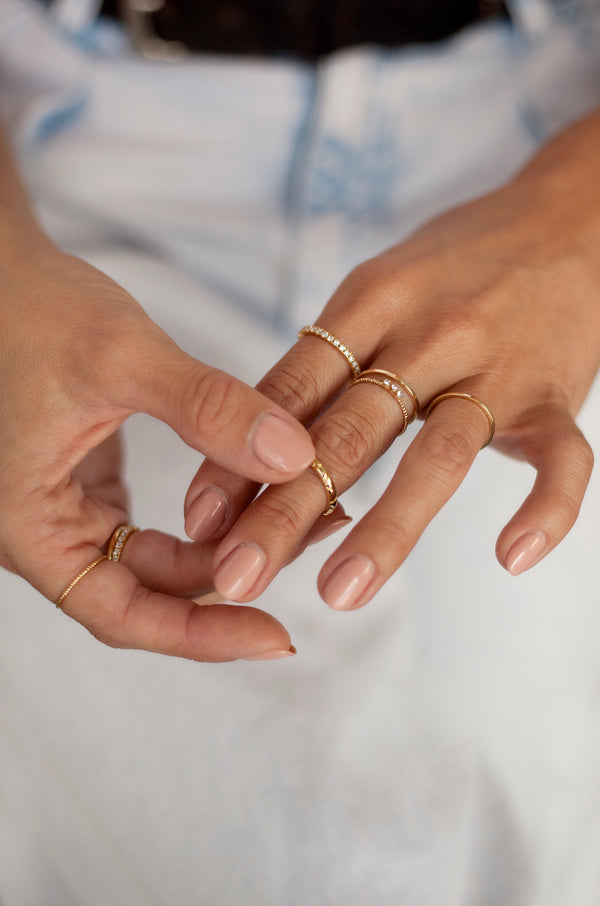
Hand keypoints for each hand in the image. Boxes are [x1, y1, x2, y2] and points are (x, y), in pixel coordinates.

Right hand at [0, 238, 313, 659]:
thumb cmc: (27, 307)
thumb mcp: (120, 354)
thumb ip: (206, 407)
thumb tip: (294, 457)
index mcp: (29, 526)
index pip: (121, 615)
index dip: (202, 637)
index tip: (278, 637)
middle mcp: (44, 532)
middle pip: (150, 593)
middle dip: (235, 576)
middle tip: (316, 538)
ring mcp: (67, 512)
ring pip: (160, 562)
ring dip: (230, 543)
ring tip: (308, 509)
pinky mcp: (89, 486)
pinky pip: (156, 526)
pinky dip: (211, 515)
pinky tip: (261, 489)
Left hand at [185, 110, 599, 608]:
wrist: (568, 220)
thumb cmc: (453, 267)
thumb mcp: (377, 290)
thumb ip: (321, 364)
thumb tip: (243, 445)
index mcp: (372, 303)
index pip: (292, 390)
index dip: (240, 458)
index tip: (199, 522)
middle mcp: (429, 335)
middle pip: (348, 432)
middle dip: (284, 511)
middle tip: (236, 576)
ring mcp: (498, 367)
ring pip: (439, 455)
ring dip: (386, 530)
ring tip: (339, 593)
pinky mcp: (556, 394)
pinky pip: (564, 460)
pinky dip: (545, 511)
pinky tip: (511, 559)